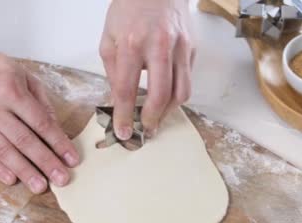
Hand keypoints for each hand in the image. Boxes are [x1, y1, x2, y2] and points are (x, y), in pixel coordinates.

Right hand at [0, 17, 78, 192]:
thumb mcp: (24, 76)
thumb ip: (42, 104)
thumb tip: (57, 132)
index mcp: (10, 90)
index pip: (40, 122)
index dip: (58, 143)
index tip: (72, 159)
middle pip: (24, 141)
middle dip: (45, 162)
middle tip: (61, 179)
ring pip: (4, 151)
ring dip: (24, 171)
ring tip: (40, 186)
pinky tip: (12, 180)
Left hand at [100, 0, 194, 138]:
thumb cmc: (129, 10)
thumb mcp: (109, 38)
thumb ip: (112, 71)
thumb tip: (118, 101)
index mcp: (132, 44)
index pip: (127, 90)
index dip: (124, 116)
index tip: (123, 132)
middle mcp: (159, 46)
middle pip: (161, 96)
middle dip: (152, 120)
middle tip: (145, 130)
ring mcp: (180, 47)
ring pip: (182, 92)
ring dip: (169, 111)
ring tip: (157, 117)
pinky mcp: (193, 48)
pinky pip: (188, 79)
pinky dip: (176, 94)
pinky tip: (166, 97)